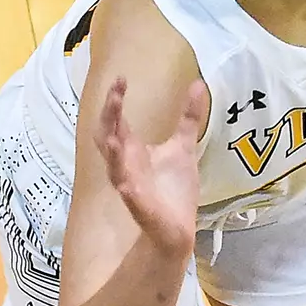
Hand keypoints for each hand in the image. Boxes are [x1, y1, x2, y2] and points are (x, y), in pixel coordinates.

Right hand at [94, 76, 206, 253]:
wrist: (179, 226)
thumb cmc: (175, 187)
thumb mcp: (184, 145)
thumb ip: (189, 116)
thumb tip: (198, 83)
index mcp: (133, 150)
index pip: (116, 121)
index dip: (114, 101)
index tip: (120, 79)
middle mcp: (126, 165)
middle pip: (107, 138)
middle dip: (109, 118)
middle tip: (115, 96)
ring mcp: (130, 186)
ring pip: (114, 169)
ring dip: (113, 154)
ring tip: (114, 138)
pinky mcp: (140, 207)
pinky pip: (130, 198)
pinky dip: (127, 189)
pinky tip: (126, 185)